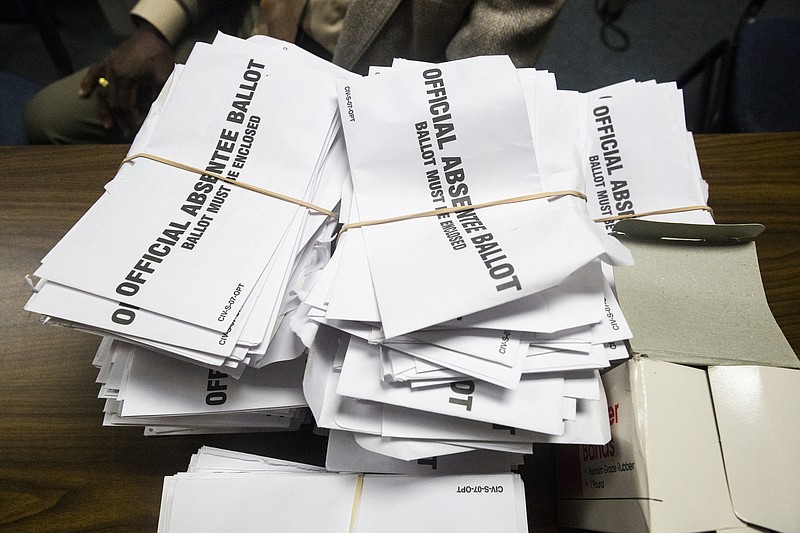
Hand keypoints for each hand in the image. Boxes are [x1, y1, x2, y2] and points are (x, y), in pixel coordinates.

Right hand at [79, 20, 174, 138]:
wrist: (151, 33)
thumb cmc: (159, 54)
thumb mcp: (163, 76)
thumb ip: (156, 94)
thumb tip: (152, 113)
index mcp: (128, 77)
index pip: (127, 105)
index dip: (132, 119)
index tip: (139, 128)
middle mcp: (113, 73)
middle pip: (114, 102)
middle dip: (121, 120)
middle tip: (127, 133)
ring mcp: (107, 66)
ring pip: (103, 92)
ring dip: (105, 110)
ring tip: (108, 126)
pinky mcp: (106, 61)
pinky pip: (93, 73)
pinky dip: (87, 83)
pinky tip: (83, 95)